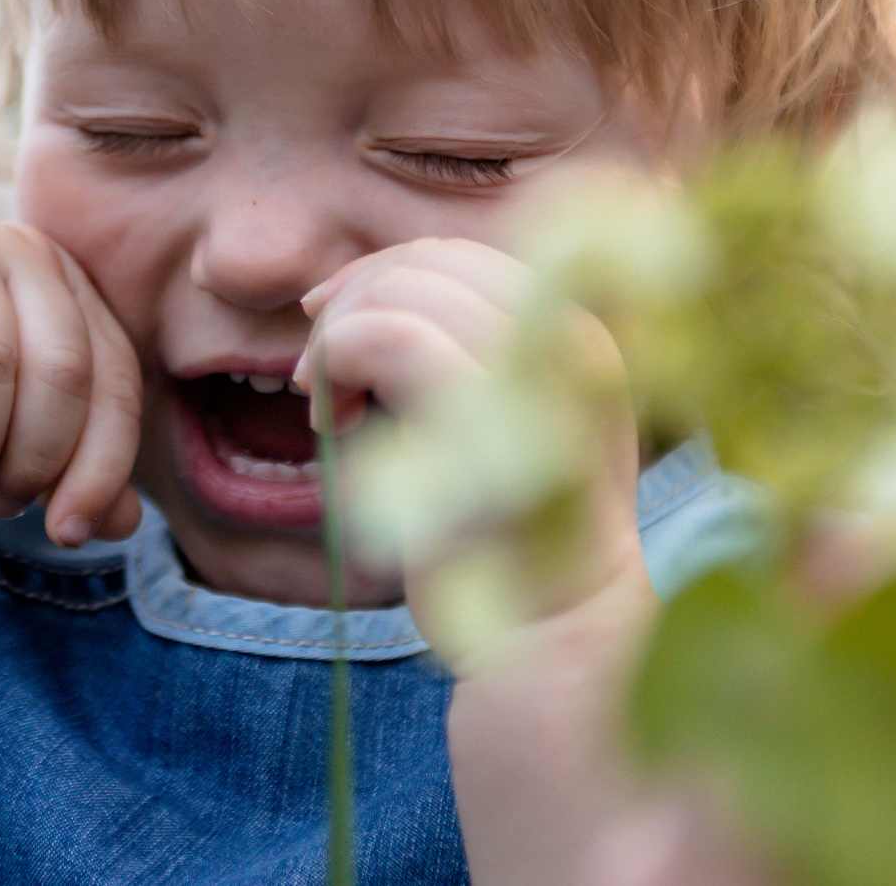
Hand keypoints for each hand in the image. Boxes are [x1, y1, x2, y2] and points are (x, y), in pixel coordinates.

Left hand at [298, 237, 647, 639]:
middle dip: (355, 300)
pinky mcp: (490, 415)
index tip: (327, 318)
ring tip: (327, 407)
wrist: (555, 640)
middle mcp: (572, 337)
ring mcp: (539, 372)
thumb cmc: (510, 539)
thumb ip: (452, 351)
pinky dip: (337, 360)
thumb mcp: (491, 421)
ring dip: (340, 336)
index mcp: (578, 332)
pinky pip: (386, 336)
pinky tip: (331, 421)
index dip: (382, 272)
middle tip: (316, 372)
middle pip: (431, 261)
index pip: (463, 255)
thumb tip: (356, 291)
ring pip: (405, 288)